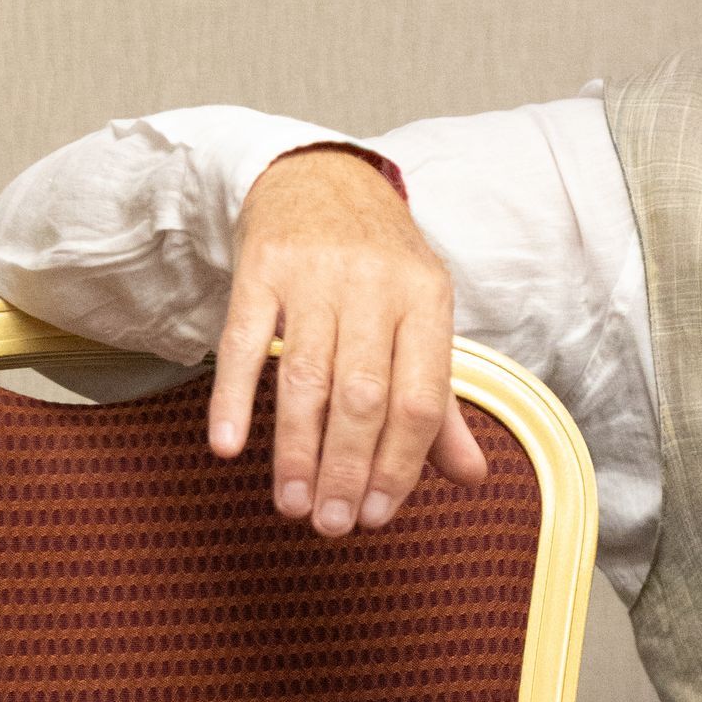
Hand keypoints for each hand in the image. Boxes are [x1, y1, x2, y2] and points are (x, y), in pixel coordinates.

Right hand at [209, 151, 487, 534]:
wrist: (320, 177)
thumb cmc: (378, 265)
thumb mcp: (421, 319)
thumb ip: (440, 402)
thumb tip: (473, 476)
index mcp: (428, 300)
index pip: (421, 398)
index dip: (400, 465)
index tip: (376, 515)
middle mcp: (377, 285)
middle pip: (363, 395)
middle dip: (347, 468)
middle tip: (329, 524)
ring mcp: (317, 274)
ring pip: (306, 376)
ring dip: (296, 450)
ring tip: (292, 504)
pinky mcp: (262, 267)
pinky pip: (244, 342)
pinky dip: (234, 398)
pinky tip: (229, 446)